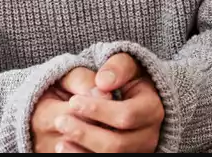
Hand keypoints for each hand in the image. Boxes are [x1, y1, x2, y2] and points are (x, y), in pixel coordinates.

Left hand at [39, 55, 164, 152]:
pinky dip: (82, 156)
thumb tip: (103, 83)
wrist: (131, 97)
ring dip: (83, 150)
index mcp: (151, 109)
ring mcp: (137, 151)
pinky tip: (65, 147)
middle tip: (60, 121)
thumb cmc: (126, 78)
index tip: (73, 101)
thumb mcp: (125, 64)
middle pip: (118, 144)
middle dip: (87, 134)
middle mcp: (148, 136)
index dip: (98, 110)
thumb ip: (117, 67)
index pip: (126, 116)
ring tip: (60, 138)